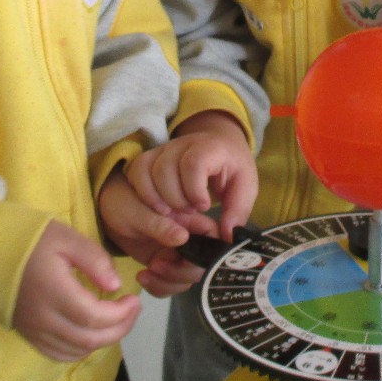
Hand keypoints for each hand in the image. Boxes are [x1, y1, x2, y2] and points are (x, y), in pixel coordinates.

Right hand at [12, 220, 140, 362]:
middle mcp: (44, 319)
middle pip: (90, 340)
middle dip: (120, 329)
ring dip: (103, 340)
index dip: (121, 314)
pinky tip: (92, 334)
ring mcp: (35, 331)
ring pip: (77, 351)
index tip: (134, 299)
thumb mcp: (65, 238)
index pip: (95, 317)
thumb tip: (115, 286)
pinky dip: (81, 349)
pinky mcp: (29, 335)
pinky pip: (59, 354)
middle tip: (133, 311)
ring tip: (118, 320)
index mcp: (55, 293)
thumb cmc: (28, 240)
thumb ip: (94, 259)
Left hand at [97, 166, 216, 297]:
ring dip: (168, 282)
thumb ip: (160, 225)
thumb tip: (183, 238)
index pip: (212, 237)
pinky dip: (158, 287)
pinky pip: (169, 283)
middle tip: (156, 264)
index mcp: (188, 218)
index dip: (210, 253)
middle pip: (201, 264)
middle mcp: (187, 237)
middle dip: (180, 272)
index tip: (187, 260)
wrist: (105, 211)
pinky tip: (142, 277)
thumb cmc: (123, 200)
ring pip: (185, 278)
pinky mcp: (162, 264)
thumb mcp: (138, 211)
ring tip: (145, 273)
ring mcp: (174, 253)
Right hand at [125, 111, 256, 239]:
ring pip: (147, 170)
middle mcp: (183, 143)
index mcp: (210, 147)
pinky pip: (137, 171)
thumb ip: (237, 212)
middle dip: (176, 199)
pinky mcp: (151, 156)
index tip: (203, 206)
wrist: (221, 144)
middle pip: (165, 169)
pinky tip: (161, 206)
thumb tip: (227, 236)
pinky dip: (145, 193)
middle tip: (190, 211)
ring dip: (160, 198)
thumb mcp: (245, 188)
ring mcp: (164, 148)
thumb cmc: (233, 168)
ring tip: (177, 211)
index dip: (195, 189)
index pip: (193, 163)